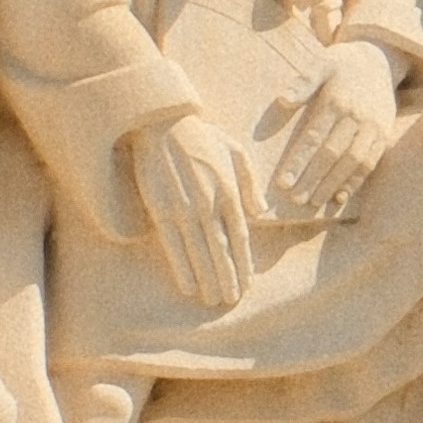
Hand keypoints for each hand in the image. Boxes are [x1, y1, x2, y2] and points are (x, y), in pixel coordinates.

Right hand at [124, 109, 266, 313]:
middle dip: (228, 278)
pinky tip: (187, 286)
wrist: (162, 122)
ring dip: (207, 279)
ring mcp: (184, 208)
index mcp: (229, 190)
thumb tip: (261, 211)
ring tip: (213, 300)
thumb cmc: (202, 137)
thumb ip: (250, 183)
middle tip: (231, 300)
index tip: (247, 283)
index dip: (244, 263)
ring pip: (199, 253)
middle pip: (221, 250)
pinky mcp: (161, 209)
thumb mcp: (235, 151)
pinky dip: (182, 268)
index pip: (240, 236)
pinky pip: (173, 246)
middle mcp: (209, 203)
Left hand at [263, 43, 403, 225]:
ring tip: (314, 200)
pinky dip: (355, 182)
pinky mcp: (384, 136)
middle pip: (333, 153)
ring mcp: (374, 127)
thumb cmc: (342, 65)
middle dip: (313, 178)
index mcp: (338, 99)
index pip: (315, 136)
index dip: (299, 161)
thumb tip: (283, 99)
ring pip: (353, 162)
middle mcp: (358, 116)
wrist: (379, 61)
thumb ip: (303, 82)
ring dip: (333, 184)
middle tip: (295, 199)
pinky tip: (339, 196)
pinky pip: (370, 163)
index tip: (284, 182)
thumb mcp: (322, 64)